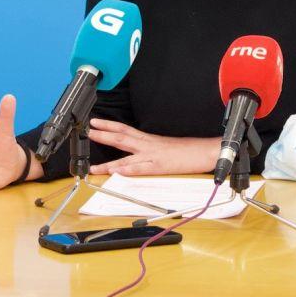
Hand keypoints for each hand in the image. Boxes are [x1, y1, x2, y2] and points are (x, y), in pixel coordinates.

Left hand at [85, 119, 220, 177]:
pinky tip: (117, 173)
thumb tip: (136, 154)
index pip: (125, 130)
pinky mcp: (160, 167)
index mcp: (149, 140)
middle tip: (89, 131)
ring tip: (94, 166)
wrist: (206, 151)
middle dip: (104, 134)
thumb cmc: (188, 150)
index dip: (109, 126)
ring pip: (127, 156)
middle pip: (122, 137)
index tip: (96, 123)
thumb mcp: (166, 146)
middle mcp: (148, 145)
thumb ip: (150, 148)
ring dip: (109, 161)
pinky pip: (141, 169)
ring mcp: (153, 156)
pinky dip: (128, 171)